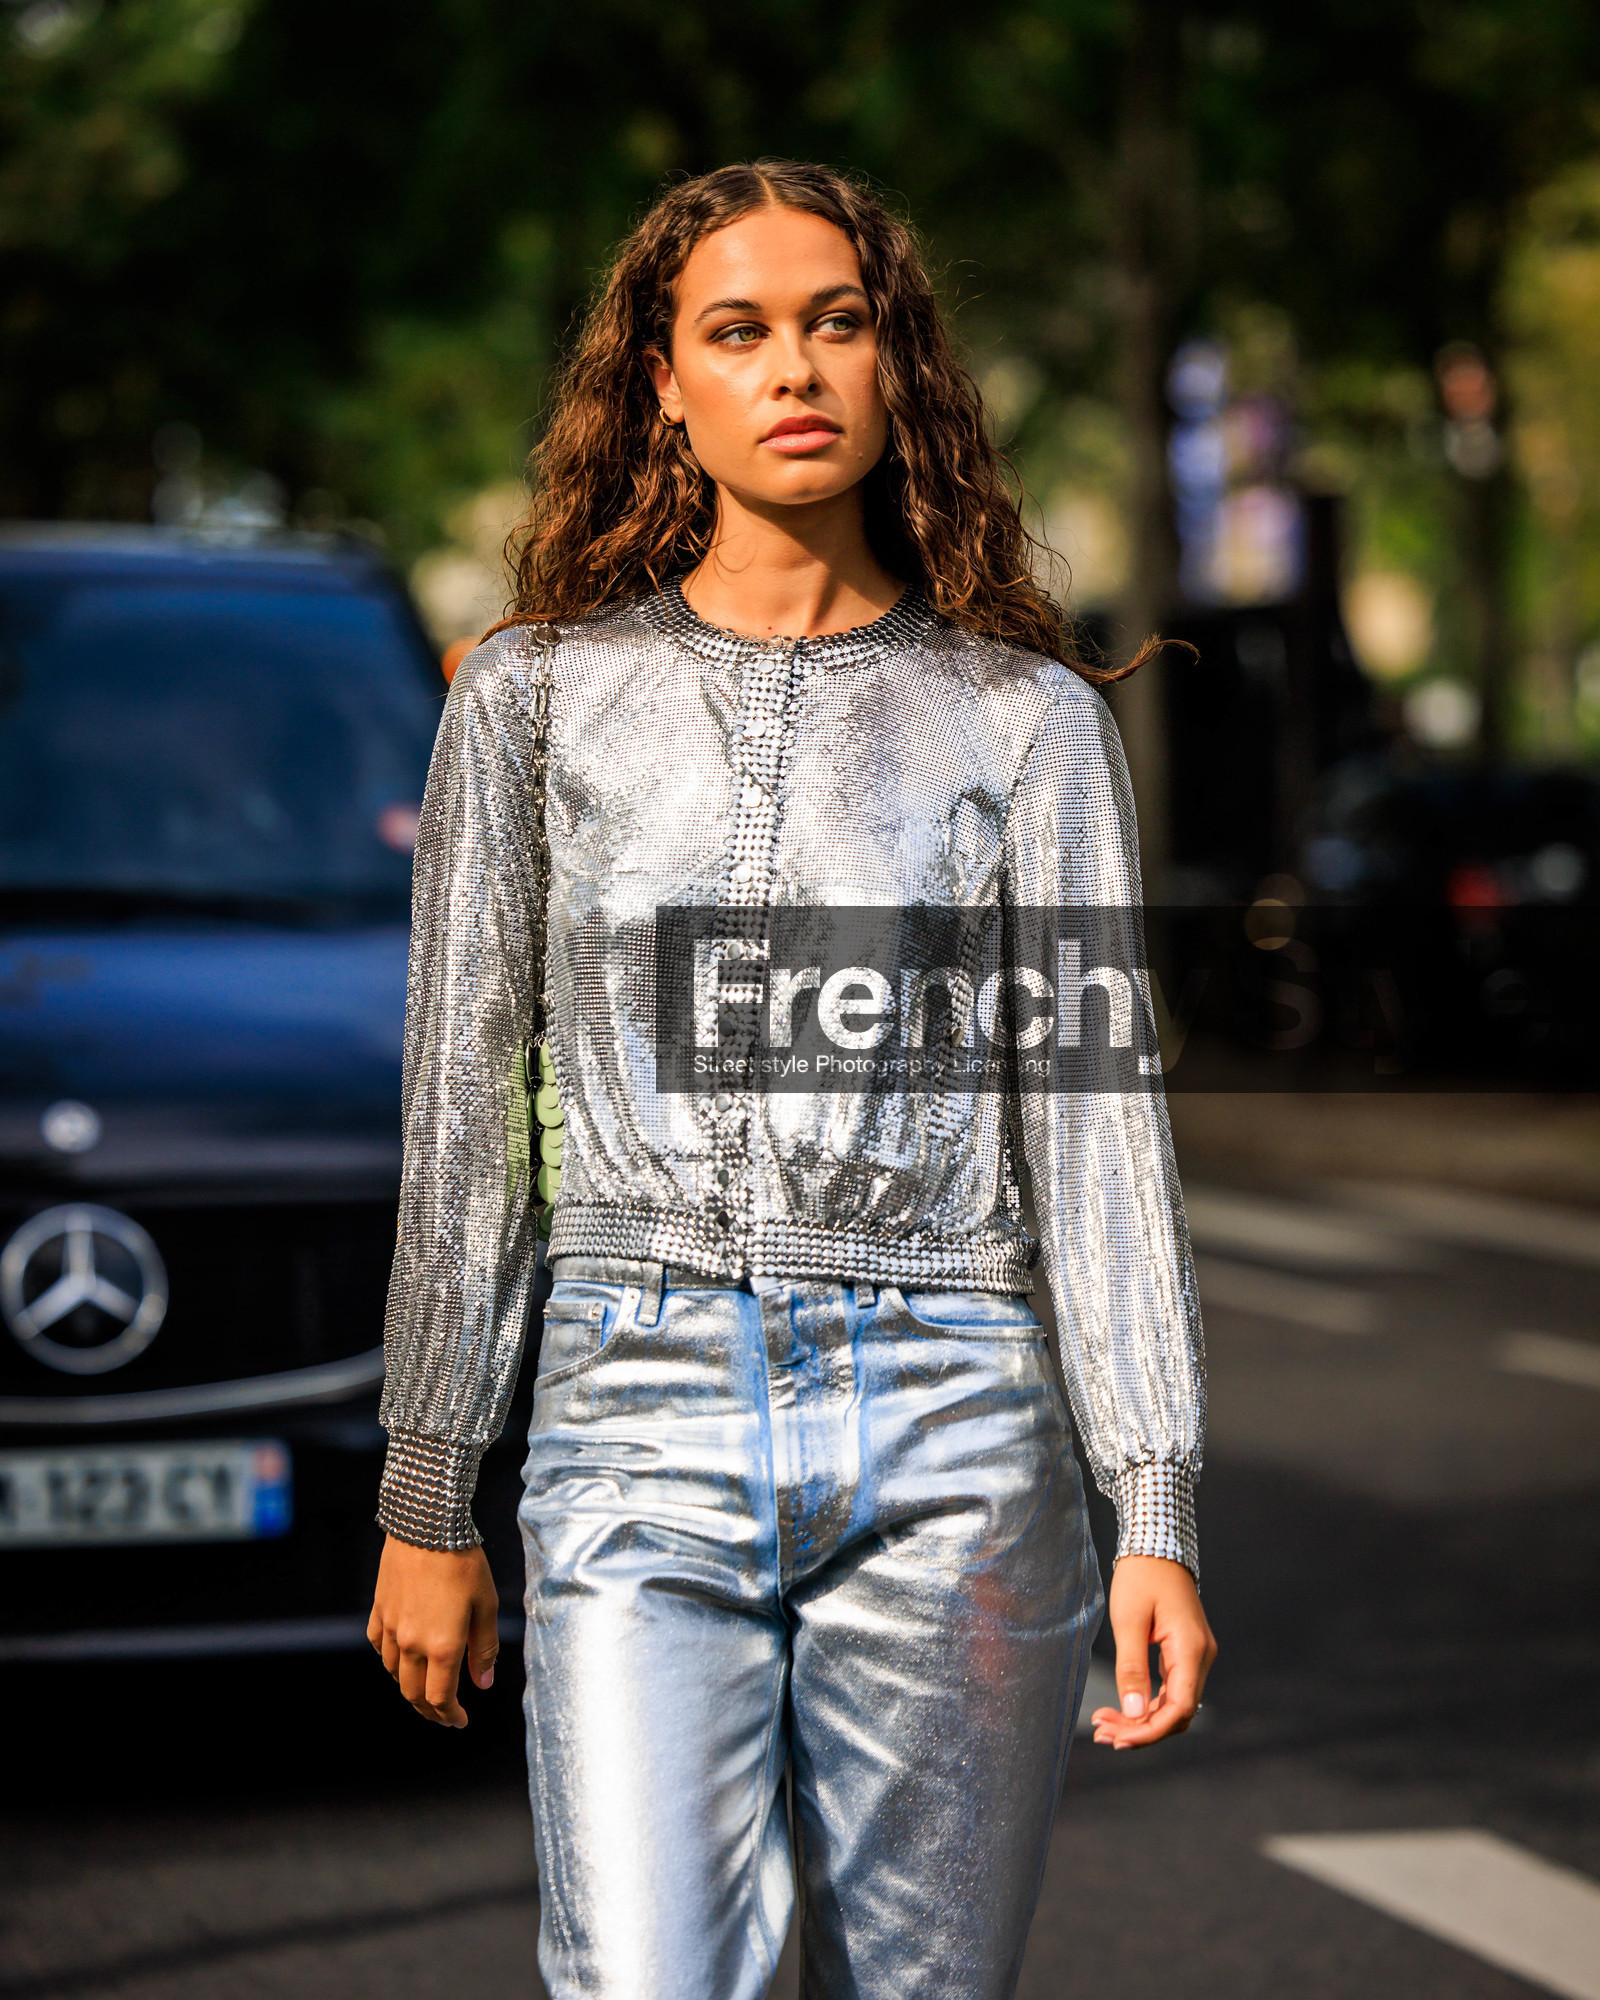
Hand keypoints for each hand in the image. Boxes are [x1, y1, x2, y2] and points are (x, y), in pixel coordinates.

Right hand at [367, 1535, 499, 1727]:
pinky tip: (399, 1655)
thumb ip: (484, 1647)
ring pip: (393, 1673)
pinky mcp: (379, 1610)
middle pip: (413, 1693)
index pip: (440, 1698)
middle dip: (429, 1710)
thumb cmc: (464, 1562)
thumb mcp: (486, 1604)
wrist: (427, 1525)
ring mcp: (390, 1628)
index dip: (449, 1716)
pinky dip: (389, 1659)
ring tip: (425, 1687)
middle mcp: (411, 1644)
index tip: (459, 1721)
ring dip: (409, 1687)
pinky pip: (378, 1646)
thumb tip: (483, 1683)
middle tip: (443, 1714)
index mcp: (442, 1647)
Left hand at [1090, 1553, 1216, 1749]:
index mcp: (1192, 1650)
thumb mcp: (1129, 1621)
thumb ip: (1132, 1669)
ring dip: (1142, 1720)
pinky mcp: (1185, 1653)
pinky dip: (1147, 1703)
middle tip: (1101, 1734)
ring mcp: (1196, 1656)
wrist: (1156, 1545)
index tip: (1118, 1740)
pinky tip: (1121, 1710)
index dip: (1150, 1731)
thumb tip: (1135, 1715)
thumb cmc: (1141, 1577)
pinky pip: (1171, 1689)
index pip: (1178, 1709)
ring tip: (1104, 1726)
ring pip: (1173, 1704)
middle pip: (1176, 1712)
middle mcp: (1202, 1657)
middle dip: (1140, 1729)